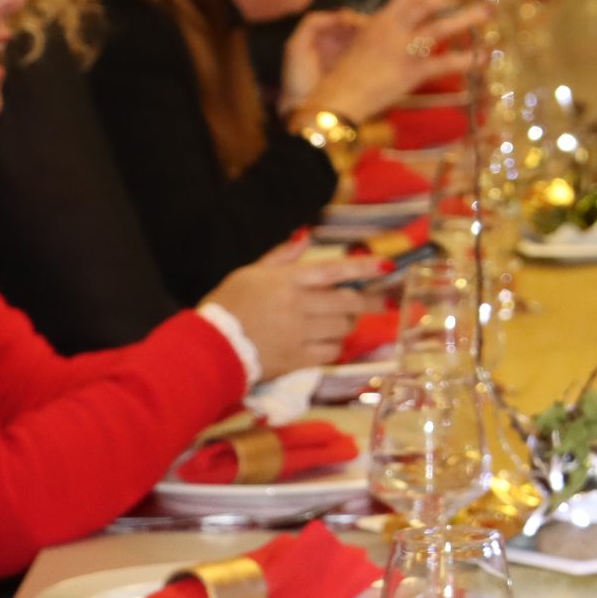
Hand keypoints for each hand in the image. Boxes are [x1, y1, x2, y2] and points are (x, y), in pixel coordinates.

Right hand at [202, 237, 374, 377]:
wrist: (210, 346)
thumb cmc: (228, 304)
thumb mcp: (250, 272)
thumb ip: (281, 257)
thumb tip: (305, 238)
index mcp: (288, 281)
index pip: (334, 271)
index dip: (363, 268)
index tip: (386, 266)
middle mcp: (299, 306)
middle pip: (347, 302)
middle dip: (369, 301)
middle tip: (380, 302)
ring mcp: (300, 334)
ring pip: (342, 328)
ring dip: (349, 324)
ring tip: (344, 322)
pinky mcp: (298, 360)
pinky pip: (331, 352)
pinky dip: (335, 346)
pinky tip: (329, 342)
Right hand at [291, 0, 485, 123]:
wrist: (335, 101)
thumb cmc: (344, 75)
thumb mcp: (361, 43)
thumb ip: (382, 31)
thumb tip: (398, 24)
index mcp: (380, 21)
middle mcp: (392, 30)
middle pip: (426, 1)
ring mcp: (402, 50)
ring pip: (439, 28)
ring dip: (465, 17)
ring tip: (487, 10)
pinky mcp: (410, 73)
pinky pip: (443, 64)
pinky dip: (465, 60)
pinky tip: (483, 57)